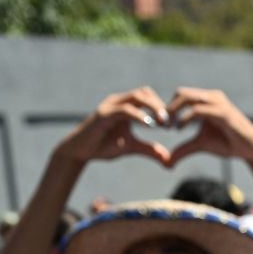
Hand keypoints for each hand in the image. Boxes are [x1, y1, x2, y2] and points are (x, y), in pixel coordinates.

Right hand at [55, 88, 173, 167]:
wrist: (80, 152)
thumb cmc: (104, 146)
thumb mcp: (132, 148)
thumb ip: (150, 150)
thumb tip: (169, 161)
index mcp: (126, 105)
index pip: (148, 96)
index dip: (161, 106)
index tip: (172, 123)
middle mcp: (118, 101)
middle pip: (144, 92)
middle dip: (160, 105)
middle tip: (170, 122)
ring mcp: (110, 106)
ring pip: (136, 97)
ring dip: (152, 108)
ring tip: (163, 123)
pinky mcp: (104, 114)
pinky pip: (125, 110)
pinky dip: (139, 116)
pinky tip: (149, 126)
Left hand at [166, 87, 252, 167]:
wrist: (252, 149)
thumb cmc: (228, 144)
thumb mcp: (201, 145)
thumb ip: (184, 149)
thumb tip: (167, 161)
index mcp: (207, 100)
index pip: (181, 95)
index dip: (168, 107)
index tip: (160, 124)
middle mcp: (212, 97)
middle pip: (181, 92)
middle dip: (167, 107)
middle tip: (160, 124)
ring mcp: (217, 102)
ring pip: (187, 97)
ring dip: (173, 110)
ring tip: (168, 126)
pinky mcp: (222, 113)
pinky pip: (197, 110)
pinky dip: (184, 118)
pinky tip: (179, 129)